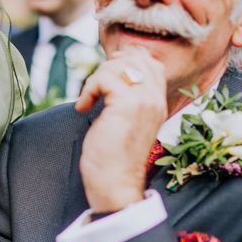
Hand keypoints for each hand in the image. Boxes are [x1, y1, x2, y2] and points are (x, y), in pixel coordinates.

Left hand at [74, 46, 166, 211]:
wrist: (115, 183)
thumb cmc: (114, 157)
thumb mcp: (125, 121)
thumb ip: (127, 98)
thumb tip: (111, 73)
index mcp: (158, 102)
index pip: (151, 62)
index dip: (125, 61)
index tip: (105, 82)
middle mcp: (155, 98)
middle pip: (135, 57)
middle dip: (109, 66)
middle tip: (96, 89)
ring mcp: (144, 100)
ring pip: (119, 64)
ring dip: (96, 78)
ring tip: (89, 99)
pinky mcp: (126, 105)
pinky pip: (104, 78)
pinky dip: (88, 89)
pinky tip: (83, 108)